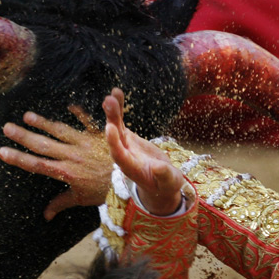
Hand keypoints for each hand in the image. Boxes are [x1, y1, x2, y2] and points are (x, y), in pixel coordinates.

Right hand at [0, 105, 111, 220]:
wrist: (131, 181)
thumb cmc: (106, 191)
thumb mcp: (82, 199)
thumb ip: (62, 203)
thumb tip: (46, 215)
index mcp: (66, 172)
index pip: (37, 165)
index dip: (19, 159)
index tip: (2, 152)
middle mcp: (72, 156)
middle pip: (43, 145)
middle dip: (23, 136)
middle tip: (6, 127)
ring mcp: (84, 144)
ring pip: (60, 130)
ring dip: (43, 122)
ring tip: (27, 115)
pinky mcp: (97, 135)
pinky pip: (87, 121)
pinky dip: (79, 113)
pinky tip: (69, 106)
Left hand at [102, 88, 184, 215]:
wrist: (161, 183)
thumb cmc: (166, 185)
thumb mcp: (169, 182)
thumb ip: (164, 175)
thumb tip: (159, 168)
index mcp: (131, 168)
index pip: (119, 155)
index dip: (114, 143)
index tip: (110, 128)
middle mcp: (123, 156)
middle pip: (115, 138)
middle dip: (112, 120)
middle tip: (109, 103)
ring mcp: (124, 145)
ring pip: (115, 127)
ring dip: (113, 111)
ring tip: (112, 94)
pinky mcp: (127, 138)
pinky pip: (120, 122)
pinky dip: (118, 109)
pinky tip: (116, 93)